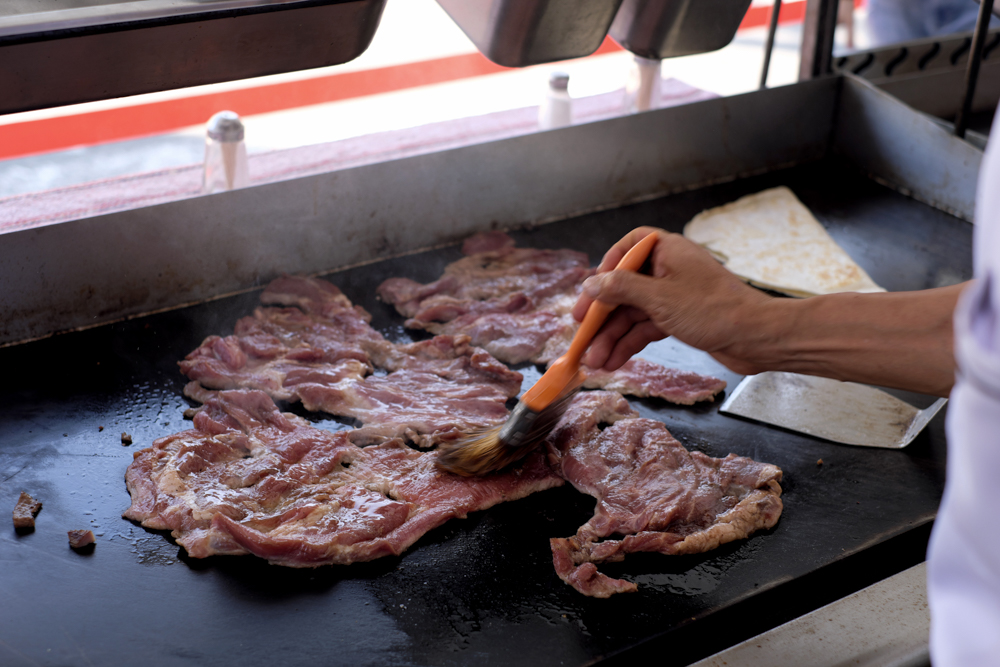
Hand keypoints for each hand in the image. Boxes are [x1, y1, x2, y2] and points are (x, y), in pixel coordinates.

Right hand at [574, 227, 773, 373]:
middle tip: (581, 336)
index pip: (628, 247)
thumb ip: (621, 289)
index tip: (590, 289)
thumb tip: (591, 283)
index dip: (606, 266)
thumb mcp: (659, 298)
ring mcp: (674, 295)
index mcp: (667, 250)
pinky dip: (630, 344)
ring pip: (633, 313)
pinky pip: (646, 328)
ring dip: (612, 337)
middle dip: (602, 316)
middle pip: (625, 288)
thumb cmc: (713, 310)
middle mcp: (669, 269)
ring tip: (594, 362)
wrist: (756, 338)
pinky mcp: (680, 318)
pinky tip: (613, 361)